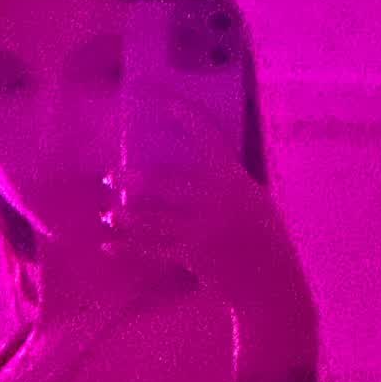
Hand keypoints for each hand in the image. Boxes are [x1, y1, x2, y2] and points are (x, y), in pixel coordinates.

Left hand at [98, 90, 311, 322]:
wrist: (272, 282)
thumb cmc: (266, 238)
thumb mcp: (256, 201)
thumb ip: (227, 184)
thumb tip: (194, 169)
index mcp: (235, 179)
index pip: (207, 136)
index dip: (183, 115)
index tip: (159, 99)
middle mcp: (216, 199)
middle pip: (162, 182)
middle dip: (130, 180)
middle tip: (109, 177)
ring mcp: (202, 228)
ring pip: (151, 218)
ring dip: (125, 217)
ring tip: (108, 215)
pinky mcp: (192, 255)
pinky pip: (152, 249)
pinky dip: (128, 249)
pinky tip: (108, 247)